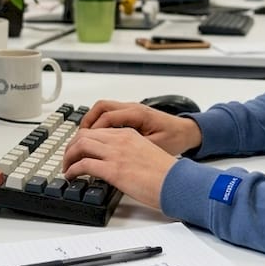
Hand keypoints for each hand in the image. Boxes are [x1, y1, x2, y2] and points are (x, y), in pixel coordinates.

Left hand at [62, 126, 176, 208]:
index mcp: (129, 134)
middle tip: (68, 158)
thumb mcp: (146, 153)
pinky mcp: (113, 170)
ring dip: (68, 157)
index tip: (78, 150)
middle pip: (84, 135)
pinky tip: (71, 176)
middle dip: (71, 146)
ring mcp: (116, 154)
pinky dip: (72, 169)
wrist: (177, 182)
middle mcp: (120, 140)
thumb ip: (129, 153)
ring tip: (67, 168)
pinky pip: (83, 164)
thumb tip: (118, 164)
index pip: (97, 131)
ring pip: (80, 145)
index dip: (83, 140)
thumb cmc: (167, 174)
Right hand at [79, 100, 202, 154]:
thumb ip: (134, 149)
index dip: (92, 132)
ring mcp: (130, 110)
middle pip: (100, 108)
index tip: (83, 146)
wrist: (187, 132)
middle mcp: (132, 108)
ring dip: (90, 122)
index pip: (107, 117)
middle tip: (76, 141)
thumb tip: (114, 157)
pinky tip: (95, 138)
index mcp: (137, 114)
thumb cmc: (175, 138)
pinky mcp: (130, 115)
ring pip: (102, 109)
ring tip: (82, 139)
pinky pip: (108, 114)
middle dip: (85, 123)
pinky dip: (98, 124)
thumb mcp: (155, 146)